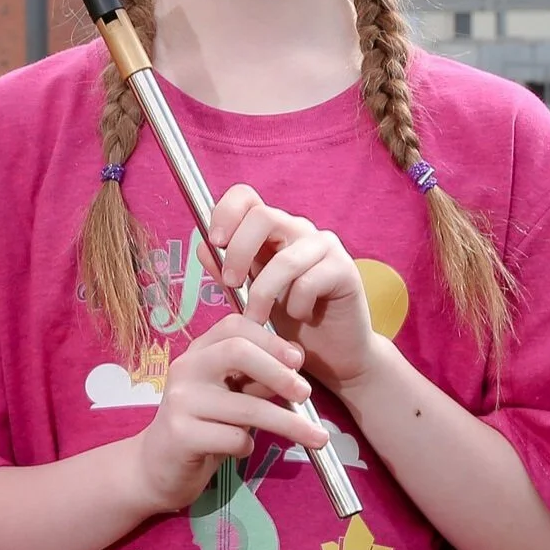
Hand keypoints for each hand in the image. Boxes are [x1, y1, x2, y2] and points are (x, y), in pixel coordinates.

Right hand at [133, 315, 327, 513]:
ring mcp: (181, 401)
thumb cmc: (203, 426)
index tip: (298, 361)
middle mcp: (186, 368)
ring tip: (317, 438)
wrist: (158, 466)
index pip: (235, 326)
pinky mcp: (181, 434)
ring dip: (288, 423)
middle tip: (306, 394)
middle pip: (238, 353)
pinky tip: (241, 449)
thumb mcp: (231, 395)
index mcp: (199, 352)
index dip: (271, 340)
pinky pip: (233, 438)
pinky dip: (248, 446)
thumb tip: (297, 360)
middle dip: (279, 373)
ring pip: (246, 406)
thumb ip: (257, 377)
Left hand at [209, 184, 379, 388]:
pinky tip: (299, 317)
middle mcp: (297, 229)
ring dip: (263, 294)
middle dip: (238, 252)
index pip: (245, 197)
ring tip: (257, 318)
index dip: (225, 212)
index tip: (214, 242)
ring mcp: (323, 246)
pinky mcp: (345, 269)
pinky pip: (309, 282)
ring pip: (285, 259)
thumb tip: (204, 247)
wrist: (330, 352)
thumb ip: (225, 269)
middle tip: (230, 284)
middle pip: (262, 216)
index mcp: (270, 229)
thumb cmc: (286, 319)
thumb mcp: (246, 294)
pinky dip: (296, 305)